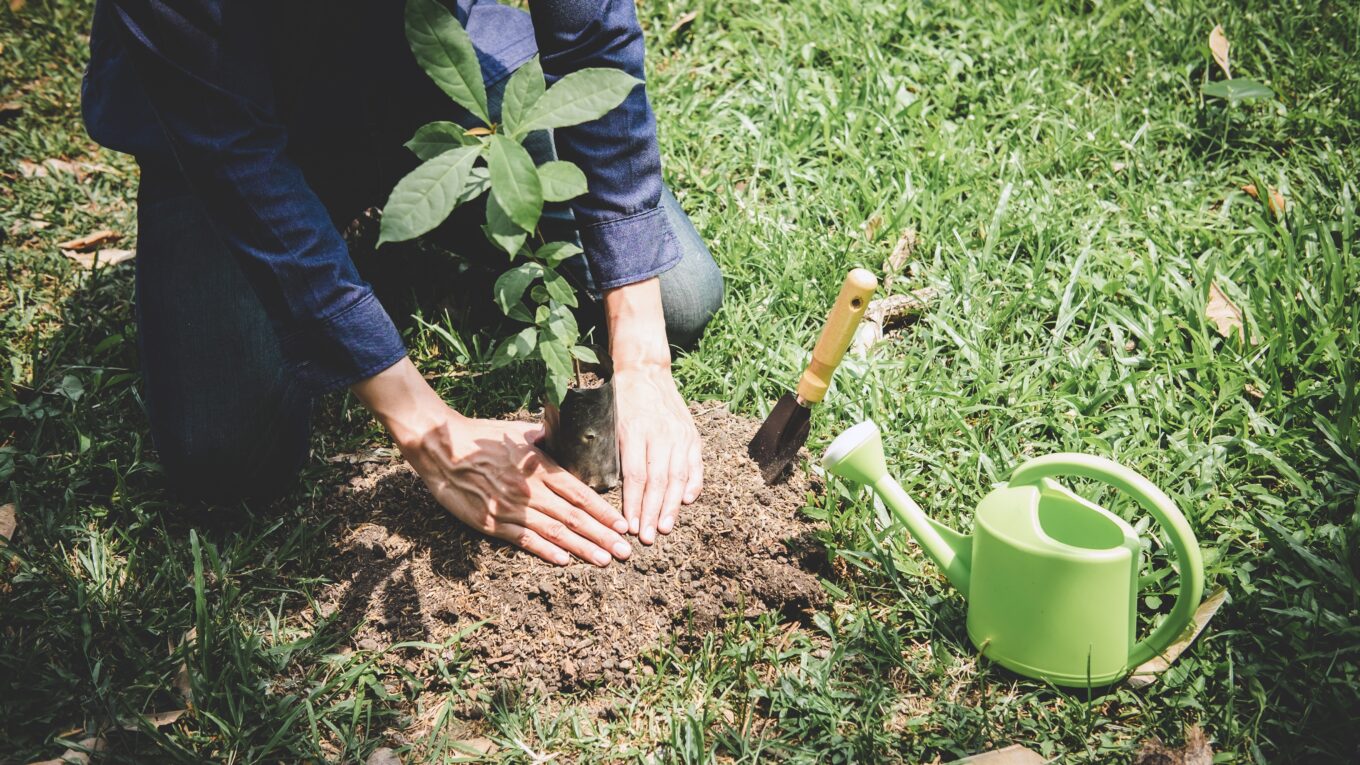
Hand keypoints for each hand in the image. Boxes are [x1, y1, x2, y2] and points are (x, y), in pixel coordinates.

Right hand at [353, 358, 631, 566]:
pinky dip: (545, 551)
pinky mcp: (490, 523)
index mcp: (540, 467)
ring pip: (553, 532)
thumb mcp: (517, 431)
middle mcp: (530, 490)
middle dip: (601, 535)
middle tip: (624, 551)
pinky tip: (565, 560)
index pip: (580, 493)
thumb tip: (564, 430)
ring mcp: (511, 509)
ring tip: (604, 560)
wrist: (441, 448)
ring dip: (581, 548)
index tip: (622, 525)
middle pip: (573, 517)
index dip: (603, 511)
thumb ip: (544, 437)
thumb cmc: (480, 437)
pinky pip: (523, 539)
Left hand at [614, 364, 702, 542]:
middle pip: (659, 482)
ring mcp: (679, 434)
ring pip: (678, 477)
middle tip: (647, 538)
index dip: (634, 504)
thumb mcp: (606, 419)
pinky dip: (693, 485)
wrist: (645, 369)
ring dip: (671, 506)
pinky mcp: (691, 435)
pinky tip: (685, 502)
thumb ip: (606, 450)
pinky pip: (695, 465)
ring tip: (664, 527)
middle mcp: (661, 434)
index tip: (630, 526)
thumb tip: (596, 487)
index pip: (636, 476)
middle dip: (652, 513)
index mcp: (636, 430)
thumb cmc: (618, 397)